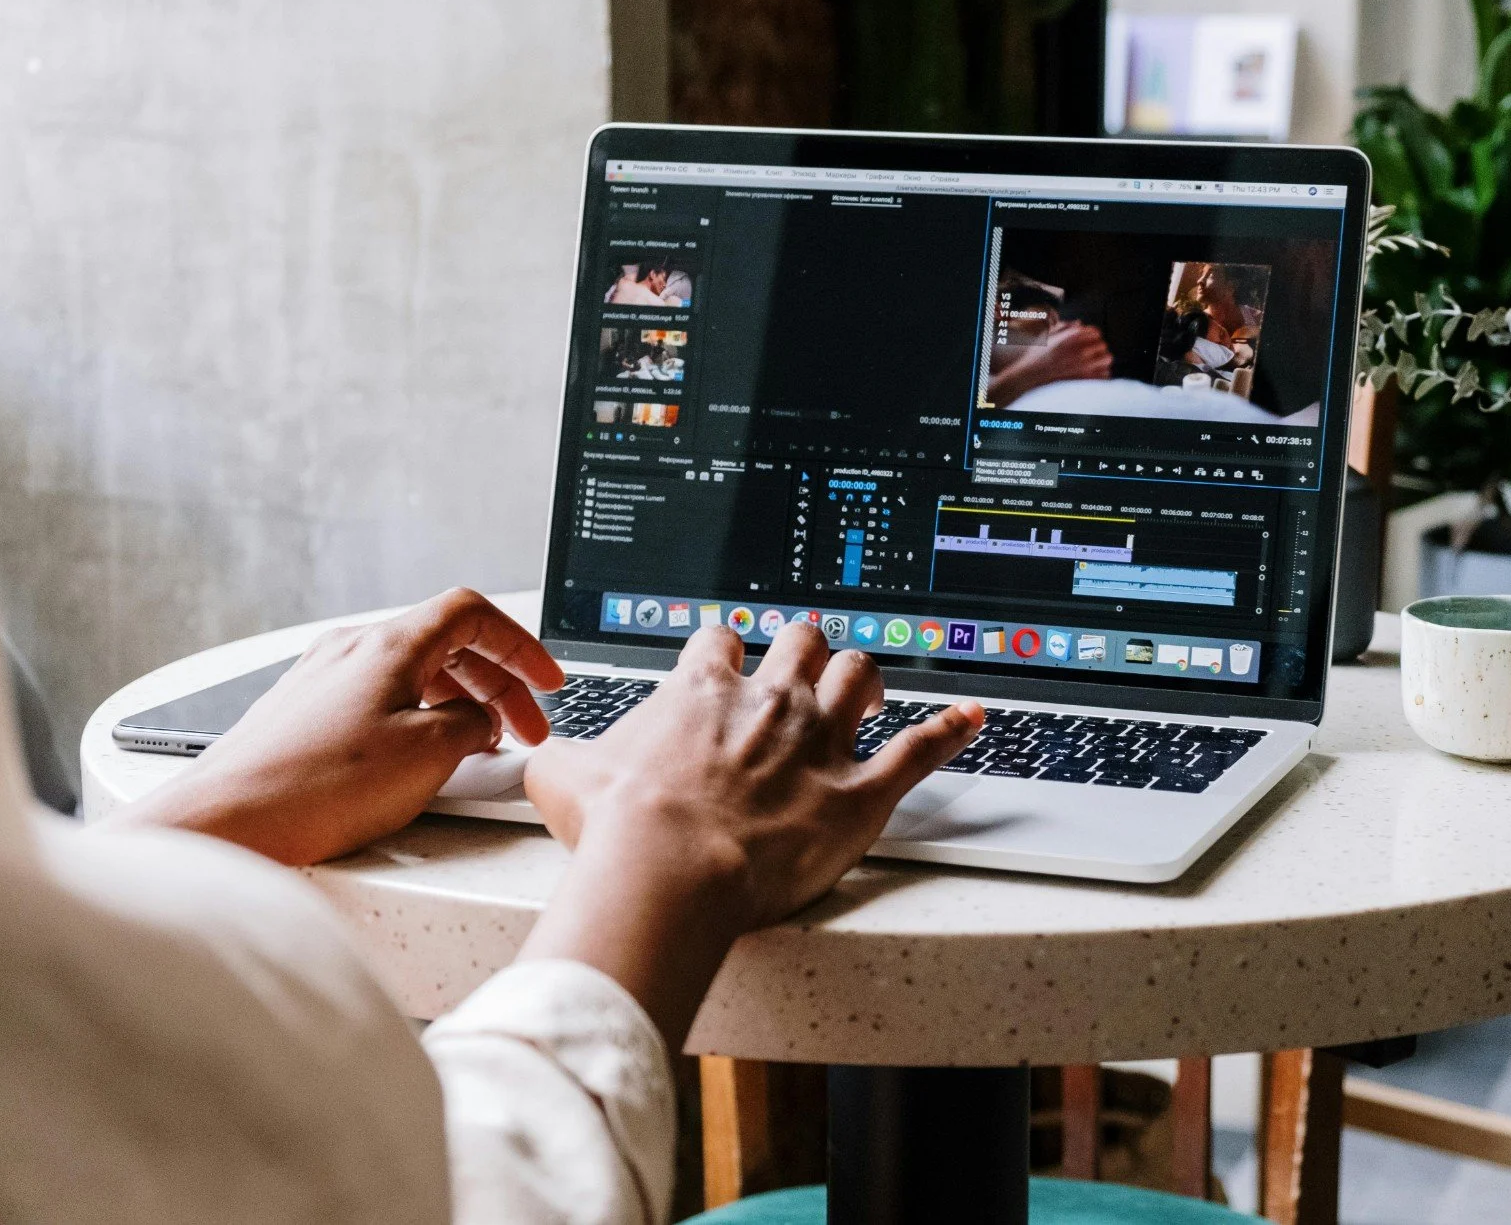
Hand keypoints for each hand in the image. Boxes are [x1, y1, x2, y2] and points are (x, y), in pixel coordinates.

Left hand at [109, 588, 563, 865]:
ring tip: (479, 751)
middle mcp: (351, 650)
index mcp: (388, 645)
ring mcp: (323, 681)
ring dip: (458, 706)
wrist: (227, 823)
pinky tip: (423, 763)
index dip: (520, 645)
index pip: (472, 613)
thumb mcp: (429, 754)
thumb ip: (473, 726)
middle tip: (524, 731)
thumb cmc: (317, 788)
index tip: (545, 682)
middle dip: (497, 686)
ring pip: (414, 675)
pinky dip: (418, 721)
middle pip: (447, 645)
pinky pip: (381, 702)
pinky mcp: (304, 716)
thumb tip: (480, 723)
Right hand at [518, 621, 980, 1046]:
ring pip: (859, 677)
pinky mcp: (861, 790)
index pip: (722, 642)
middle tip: (799, 670)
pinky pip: (920, 748)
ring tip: (861, 690)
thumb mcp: (564, 776)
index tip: (726, 663)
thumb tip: (540, 759)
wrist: (668, 867)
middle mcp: (770, 703)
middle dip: (803, 651)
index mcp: (704, 692)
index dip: (725, 652)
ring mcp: (820, 742)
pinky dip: (950, 730)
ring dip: (861, 680)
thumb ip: (563, 756)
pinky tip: (970, 718)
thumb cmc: (619, 828)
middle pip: (803, 642)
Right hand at [985, 321, 1111, 405]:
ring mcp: (1083, 364)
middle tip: (1090, 353)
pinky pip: (1104, 374)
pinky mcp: (1083, 378)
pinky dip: (1101, 373)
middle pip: (1103, 345)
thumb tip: (1079, 323)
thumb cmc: (1037, 353)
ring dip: (1102, 359)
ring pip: (1107, 358)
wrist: (1030, 373)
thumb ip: (1065, 326)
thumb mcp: (1049, 333)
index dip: (1092, 336)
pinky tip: (1093, 373)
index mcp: (1073, 336)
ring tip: (1095, 362)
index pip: (1096, 332)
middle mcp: (1081, 349)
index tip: (1088, 341)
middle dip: (1097, 348)